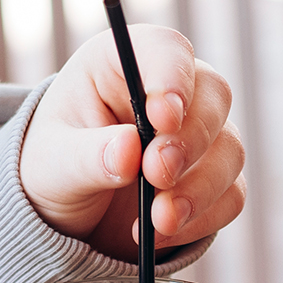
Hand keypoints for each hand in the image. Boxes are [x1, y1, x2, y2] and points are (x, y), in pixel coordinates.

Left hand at [20, 24, 244, 261]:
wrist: (67, 210)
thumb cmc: (54, 166)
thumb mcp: (52, 162)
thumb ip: (86, 155)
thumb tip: (128, 150)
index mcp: (124, 64)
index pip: (166, 50)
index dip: (172, 78)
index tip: (162, 118)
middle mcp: (172, 90)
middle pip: (214, 96)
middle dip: (189, 142)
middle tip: (157, 175)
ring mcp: (200, 134)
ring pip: (229, 149)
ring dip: (200, 189)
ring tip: (158, 220)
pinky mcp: (213, 178)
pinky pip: (230, 194)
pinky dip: (203, 218)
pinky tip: (162, 232)